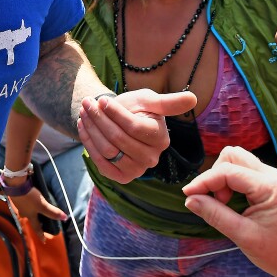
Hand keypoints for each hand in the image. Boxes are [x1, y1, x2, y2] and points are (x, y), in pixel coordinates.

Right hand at [8, 184, 67, 239]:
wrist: (15, 185)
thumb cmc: (29, 197)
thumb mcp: (43, 205)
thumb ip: (53, 212)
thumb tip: (65, 218)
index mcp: (30, 216)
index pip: (37, 228)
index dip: (41, 234)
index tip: (44, 241)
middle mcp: (23, 212)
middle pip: (30, 219)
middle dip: (35, 221)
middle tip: (40, 223)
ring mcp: (19, 204)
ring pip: (26, 211)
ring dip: (31, 212)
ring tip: (35, 209)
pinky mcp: (17, 196)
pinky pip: (23, 202)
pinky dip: (27, 202)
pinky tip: (29, 198)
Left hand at [76, 88, 197, 183]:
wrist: (121, 122)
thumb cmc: (137, 109)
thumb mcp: (150, 101)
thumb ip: (168, 102)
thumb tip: (194, 99)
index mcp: (160, 138)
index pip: (133, 127)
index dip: (115, 113)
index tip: (102, 99)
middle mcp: (152, 158)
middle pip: (118, 139)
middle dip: (99, 119)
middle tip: (87, 103)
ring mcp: (137, 170)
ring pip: (107, 150)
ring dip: (91, 129)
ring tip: (83, 113)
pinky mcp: (122, 177)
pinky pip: (101, 163)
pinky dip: (88, 144)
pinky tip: (83, 127)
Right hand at [182, 146, 276, 276]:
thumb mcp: (242, 235)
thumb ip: (214, 214)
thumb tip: (190, 199)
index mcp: (270, 188)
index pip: (227, 171)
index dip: (203, 181)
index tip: (188, 194)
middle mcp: (274, 176)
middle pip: (233, 155)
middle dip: (216, 174)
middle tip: (215, 200)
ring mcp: (275, 178)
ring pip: (238, 160)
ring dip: (223, 177)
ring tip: (224, 202)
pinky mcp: (272, 183)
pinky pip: (245, 170)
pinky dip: (232, 181)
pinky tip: (232, 201)